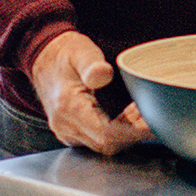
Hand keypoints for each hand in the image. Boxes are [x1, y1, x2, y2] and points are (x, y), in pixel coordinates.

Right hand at [27, 30, 153, 156]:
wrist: (42, 56)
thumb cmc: (64, 53)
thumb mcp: (80, 51)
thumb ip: (91, 64)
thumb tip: (103, 74)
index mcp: (68, 107)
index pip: (106, 135)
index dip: (132, 134)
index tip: (152, 126)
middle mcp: (65, 125)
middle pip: (106, 144)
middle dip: (133, 134)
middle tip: (153, 117)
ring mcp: (66, 131)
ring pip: (103, 144)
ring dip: (125, 133)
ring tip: (143, 114)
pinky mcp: (69, 131)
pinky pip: (96, 140)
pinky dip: (115, 132)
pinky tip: (128, 117)